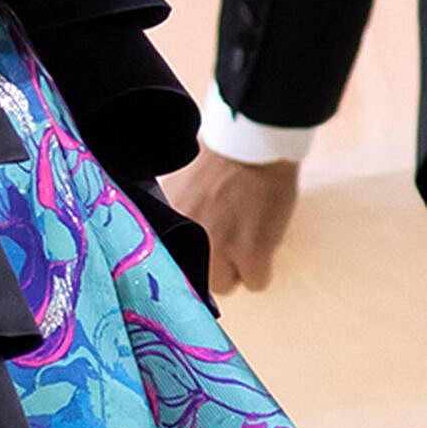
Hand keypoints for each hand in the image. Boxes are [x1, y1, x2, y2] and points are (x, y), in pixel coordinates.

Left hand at [165, 146, 299, 293]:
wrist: (253, 143)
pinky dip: (262, 268)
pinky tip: (262, 241)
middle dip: (212, 265)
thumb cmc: (220, 158)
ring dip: (237, 268)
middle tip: (227, 243)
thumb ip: (177, 215)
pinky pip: (255, 282)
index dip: (185, 261)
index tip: (194, 259)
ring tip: (246, 238)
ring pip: (225, 285)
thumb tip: (175, 246)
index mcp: (168, 217)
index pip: (165, 264)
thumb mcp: (181, 186)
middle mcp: (188, 234)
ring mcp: (218, 245)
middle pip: (197, 279)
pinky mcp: (250, 252)